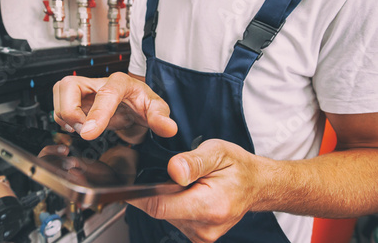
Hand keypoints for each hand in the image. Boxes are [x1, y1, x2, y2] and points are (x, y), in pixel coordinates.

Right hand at [53, 72, 176, 142]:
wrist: (137, 107)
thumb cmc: (144, 104)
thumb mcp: (157, 109)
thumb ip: (161, 118)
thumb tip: (168, 128)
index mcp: (121, 82)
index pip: (105, 94)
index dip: (96, 114)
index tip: (89, 133)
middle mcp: (99, 83)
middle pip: (69, 85)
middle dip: (70, 110)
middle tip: (84, 129)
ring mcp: (86, 90)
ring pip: (60, 92)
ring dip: (64, 115)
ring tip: (81, 129)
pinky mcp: (77, 100)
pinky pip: (59, 105)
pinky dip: (63, 119)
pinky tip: (77, 127)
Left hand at [127, 139, 269, 242]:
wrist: (257, 185)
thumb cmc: (238, 167)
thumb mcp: (217, 152)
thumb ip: (193, 161)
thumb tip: (173, 169)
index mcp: (210, 206)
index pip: (160, 206)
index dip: (141, 195)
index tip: (130, 185)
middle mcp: (205, 227)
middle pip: (161, 210)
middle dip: (160, 192)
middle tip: (175, 176)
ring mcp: (202, 235)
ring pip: (167, 215)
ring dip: (169, 199)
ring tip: (188, 184)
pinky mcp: (199, 237)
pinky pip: (175, 219)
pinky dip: (177, 206)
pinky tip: (190, 195)